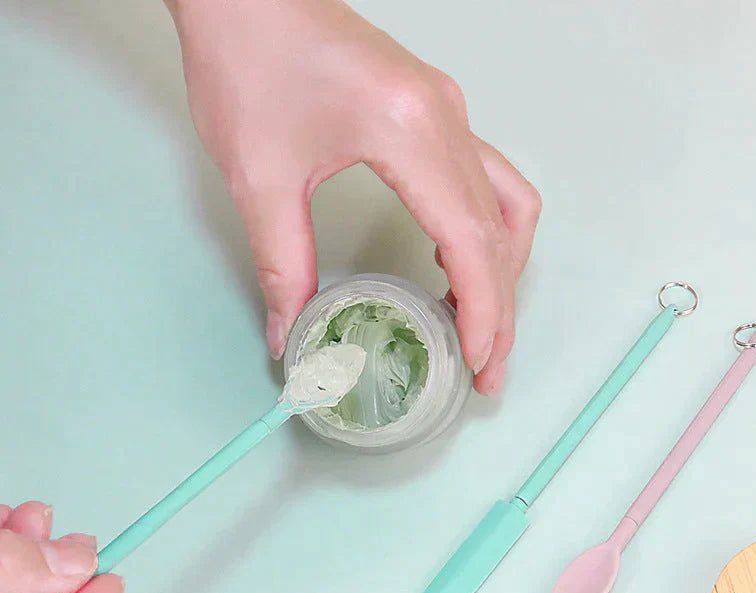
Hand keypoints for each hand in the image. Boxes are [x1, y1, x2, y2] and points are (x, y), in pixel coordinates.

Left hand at [167, 0, 540, 394]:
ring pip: (507, 205)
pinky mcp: (435, 112)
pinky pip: (486, 181)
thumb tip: (289, 334)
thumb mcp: (260, 175)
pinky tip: (456, 264)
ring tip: (480, 325)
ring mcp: (448, 112)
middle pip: (500, 230)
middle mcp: (447, 120)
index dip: (483, 309)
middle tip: (488, 369)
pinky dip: (486, 234)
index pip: (471, 238)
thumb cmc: (248, 58)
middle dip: (500, 308)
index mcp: (411, 132)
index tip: (480, 361)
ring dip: (502, 270)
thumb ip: (282, 264)